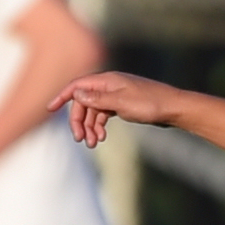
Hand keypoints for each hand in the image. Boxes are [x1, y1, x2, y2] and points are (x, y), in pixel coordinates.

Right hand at [49, 71, 179, 147]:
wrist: (175, 108)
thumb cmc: (151, 104)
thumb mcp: (122, 102)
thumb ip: (98, 98)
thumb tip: (76, 93)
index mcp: (107, 80)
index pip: (77, 86)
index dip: (62, 97)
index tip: (50, 109)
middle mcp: (109, 85)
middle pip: (84, 101)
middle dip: (79, 120)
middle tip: (80, 139)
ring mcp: (116, 95)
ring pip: (94, 110)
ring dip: (90, 127)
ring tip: (93, 144)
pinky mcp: (123, 105)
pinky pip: (104, 114)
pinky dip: (100, 126)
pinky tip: (102, 138)